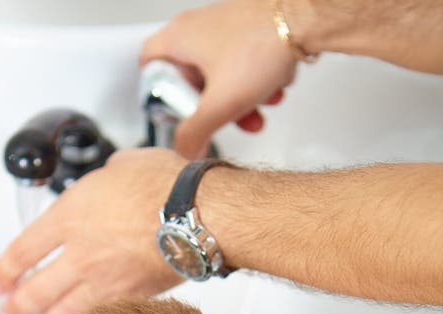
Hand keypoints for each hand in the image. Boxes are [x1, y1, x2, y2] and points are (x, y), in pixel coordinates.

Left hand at [0, 148, 186, 313]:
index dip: (4, 272)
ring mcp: (104, 280)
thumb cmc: (165, 185)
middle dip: (16, 306)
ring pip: (64, 311)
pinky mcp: (130, 297)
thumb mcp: (122, 166)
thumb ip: (105, 180)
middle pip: (36, 290)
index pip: (23, 251)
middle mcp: (80, 254)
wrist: (198, 215)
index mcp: (70, 216)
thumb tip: (110, 179)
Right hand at [140, 0, 295, 157]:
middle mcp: (198, 27)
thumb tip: (184, 151)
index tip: (176, 114)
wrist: (306, 21)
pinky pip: (241, 66)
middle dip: (208, 107)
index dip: (158, 96)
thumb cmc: (264, 45)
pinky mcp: (248, 30)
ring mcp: (224, 27)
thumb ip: (195, 133)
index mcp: (179, 37)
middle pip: (189, 80)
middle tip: (218, 119)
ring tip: (253, 112)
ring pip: (218, 76)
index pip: (148, 67)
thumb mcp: (220, 104)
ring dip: (235, 101)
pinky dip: (252, 84)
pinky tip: (268, 93)